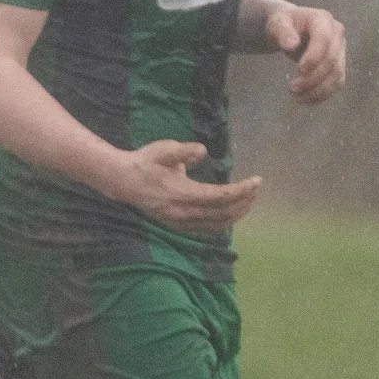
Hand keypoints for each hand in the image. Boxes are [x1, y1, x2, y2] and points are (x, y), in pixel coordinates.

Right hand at [107, 140, 260, 233]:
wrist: (122, 181)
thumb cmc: (144, 162)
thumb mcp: (164, 150)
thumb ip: (186, 151)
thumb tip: (203, 151)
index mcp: (182, 193)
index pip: (221, 197)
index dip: (242, 191)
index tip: (257, 181)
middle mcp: (183, 212)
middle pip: (224, 213)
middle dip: (244, 202)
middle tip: (256, 189)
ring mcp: (180, 222)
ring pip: (217, 224)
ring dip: (236, 214)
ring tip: (248, 201)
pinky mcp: (177, 226)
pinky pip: (207, 229)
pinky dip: (223, 222)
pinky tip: (230, 214)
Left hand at [264, 4, 345, 103]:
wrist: (291, 28)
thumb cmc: (284, 24)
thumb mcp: (277, 24)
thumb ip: (282, 32)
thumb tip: (291, 45)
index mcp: (322, 19)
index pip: (323, 40)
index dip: (313, 57)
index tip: (298, 71)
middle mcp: (337, 34)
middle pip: (331, 61)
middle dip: (312, 78)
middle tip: (292, 88)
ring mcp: (341, 50)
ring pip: (337, 75)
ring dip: (318, 90)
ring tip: (297, 97)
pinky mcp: (340, 64)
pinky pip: (337, 83)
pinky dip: (323, 94)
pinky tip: (306, 100)